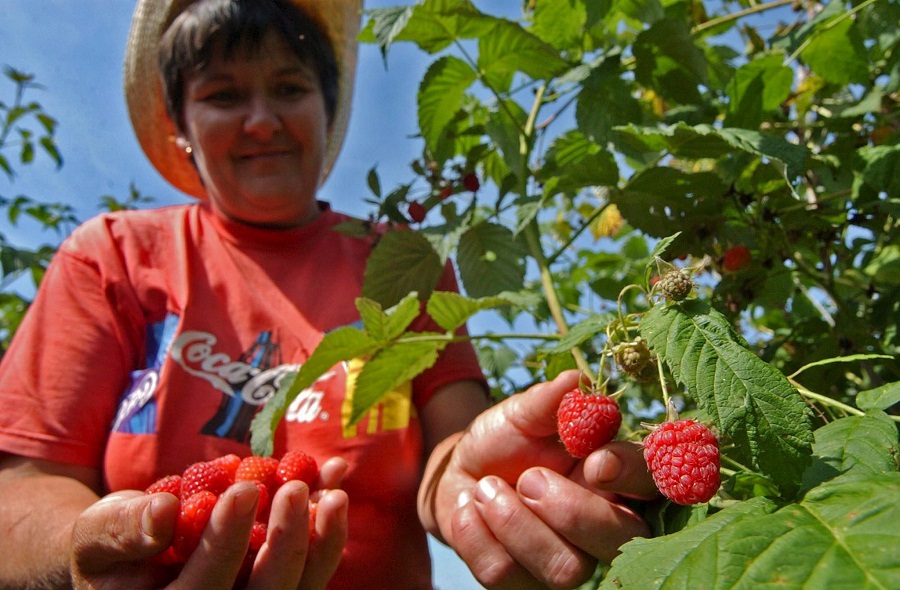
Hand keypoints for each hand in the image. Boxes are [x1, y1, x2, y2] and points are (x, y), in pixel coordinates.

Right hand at [70, 458, 348, 589]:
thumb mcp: (99, 532)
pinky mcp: (280, 584)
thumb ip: (122, 529)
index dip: (224, 543)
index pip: (203, 589)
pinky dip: (329, 521)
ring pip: (299, 586)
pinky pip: (313, 562)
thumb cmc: (113, 541)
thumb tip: (163, 513)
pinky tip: (335, 475)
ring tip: (333, 491)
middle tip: (294, 489)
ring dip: (323, 539)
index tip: (240, 490)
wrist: (135, 552)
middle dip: (285, 542)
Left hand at [435, 370, 655, 589]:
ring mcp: (569, 561)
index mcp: (616, 476)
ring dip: (516, 524)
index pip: (654, 482)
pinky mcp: (525, 585)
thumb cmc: (505, 442)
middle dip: (573, 512)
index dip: (632, 475)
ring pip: (566, 570)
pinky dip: (477, 536)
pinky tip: (470, 509)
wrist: (458, 476)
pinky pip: (507, 575)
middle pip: (623, 540)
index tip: (596, 461)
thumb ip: (548, 401)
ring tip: (487, 489)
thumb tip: (576, 380)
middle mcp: (606, 525)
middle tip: (529, 478)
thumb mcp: (520, 414)